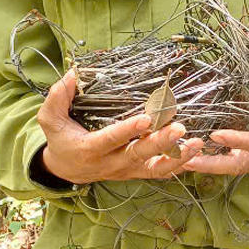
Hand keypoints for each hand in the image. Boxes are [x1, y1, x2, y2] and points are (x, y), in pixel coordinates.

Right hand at [37, 69, 204, 183]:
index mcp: (90, 149)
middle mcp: (111, 163)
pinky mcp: (136, 172)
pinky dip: (180, 165)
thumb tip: (72, 75)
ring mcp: (126, 170)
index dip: (128, 130)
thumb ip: (57, 98)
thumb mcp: (50, 120)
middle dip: (160, 142)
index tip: (147, 119)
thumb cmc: (61, 140)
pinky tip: (197, 154)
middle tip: (179, 128)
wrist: (67, 170)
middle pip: (139, 154)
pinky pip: (160, 172)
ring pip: (155, 168)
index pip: (111, 139)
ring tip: (197, 144)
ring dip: (178, 157)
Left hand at [181, 76, 248, 176]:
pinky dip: (218, 157)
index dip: (238, 140)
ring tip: (179, 155)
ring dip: (207, 162)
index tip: (215, 134)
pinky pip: (238, 160)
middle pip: (237, 165)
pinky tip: (200, 150)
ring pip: (234, 165)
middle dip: (209, 164)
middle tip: (180, 159)